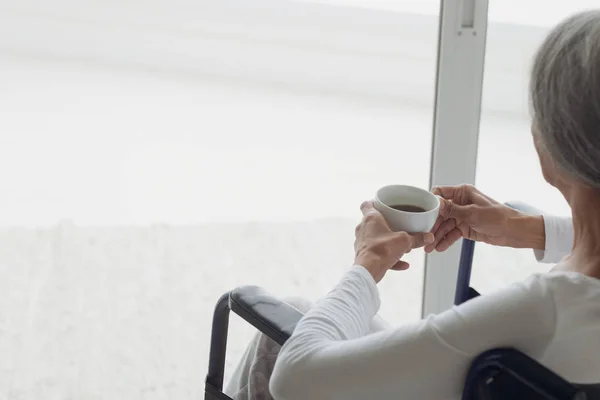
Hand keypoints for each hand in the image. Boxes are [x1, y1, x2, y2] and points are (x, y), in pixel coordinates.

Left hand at [354, 201, 433, 282]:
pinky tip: (403, 264)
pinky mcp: (363, 255)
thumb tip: (428, 237)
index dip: (374, 203)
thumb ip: (417, 238)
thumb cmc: (382, 250)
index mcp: (370, 218)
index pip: (367, 204)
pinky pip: (378, 254)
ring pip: (376, 239)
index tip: (382, 204)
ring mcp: (362, 242)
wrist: (369, 270)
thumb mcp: (404, 241)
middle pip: (373, 222)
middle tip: (397, 225)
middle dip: (386, 224)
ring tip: (402, 247)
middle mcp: (363, 228)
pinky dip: (390, 258)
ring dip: (388, 242)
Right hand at [424, 184, 541, 252]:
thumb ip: (452, 209)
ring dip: (437, 236)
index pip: (440, 193)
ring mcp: (462, 216)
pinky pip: (452, 234)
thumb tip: (435, 203)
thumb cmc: (498, 216)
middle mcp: (460, 203)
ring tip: (429, 247)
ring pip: (445, 226)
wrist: (514, 232)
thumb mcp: (472, 213)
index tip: (421, 212)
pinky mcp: (465, 228)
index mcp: (462, 193)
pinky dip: (446, 241)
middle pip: (440, 213)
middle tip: (424, 235)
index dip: (430, 202)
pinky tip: (439, 248)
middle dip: (432, 225)